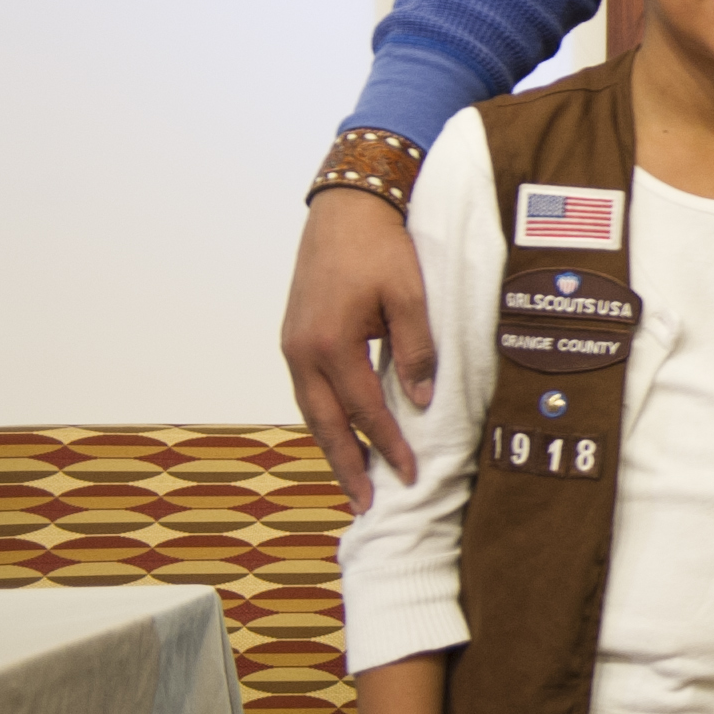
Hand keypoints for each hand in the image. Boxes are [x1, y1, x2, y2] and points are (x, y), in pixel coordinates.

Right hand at [283, 188, 431, 506]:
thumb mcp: (409, 297)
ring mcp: (292, 345)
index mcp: (331, 345)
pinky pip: (308, 390)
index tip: (409, 474)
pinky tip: (339, 432)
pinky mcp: (294, 337)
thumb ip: (415, 352)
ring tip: (353, 479)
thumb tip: (421, 402)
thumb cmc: (380, 248)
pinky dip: (324, 417)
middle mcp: (302, 352)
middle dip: (346, 466)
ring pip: (310, 410)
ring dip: (331, 446)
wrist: (344, 209)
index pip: (365, 411)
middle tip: (365, 504)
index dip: (388, 446)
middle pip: (324, 425)